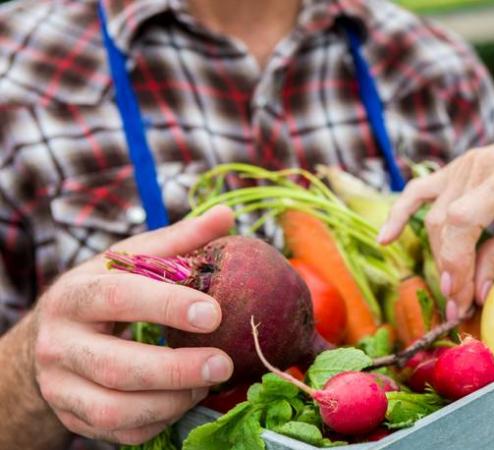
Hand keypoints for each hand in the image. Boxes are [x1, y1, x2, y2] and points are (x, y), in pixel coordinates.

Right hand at [31, 206, 235, 444]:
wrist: (52, 340)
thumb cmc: (106, 294)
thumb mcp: (129, 262)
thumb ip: (178, 241)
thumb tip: (226, 214)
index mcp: (76, 295)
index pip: (118, 297)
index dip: (166, 306)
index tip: (214, 313)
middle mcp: (60, 344)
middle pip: (116, 366)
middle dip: (176, 369)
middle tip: (224, 365)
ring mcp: (61, 387)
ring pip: (114, 409)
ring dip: (171, 402)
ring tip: (207, 384)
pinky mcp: (74, 418)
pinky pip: (119, 432)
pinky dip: (159, 422)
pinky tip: (184, 400)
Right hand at [380, 129, 493, 318]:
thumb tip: (477, 292)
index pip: (464, 221)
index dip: (457, 263)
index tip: (461, 297)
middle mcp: (478, 164)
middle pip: (445, 223)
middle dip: (450, 270)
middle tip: (461, 307)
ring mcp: (462, 163)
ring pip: (433, 217)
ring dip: (438, 257)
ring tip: (451, 291)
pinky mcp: (454, 168)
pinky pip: (418, 191)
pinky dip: (400, 214)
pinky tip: (386, 239)